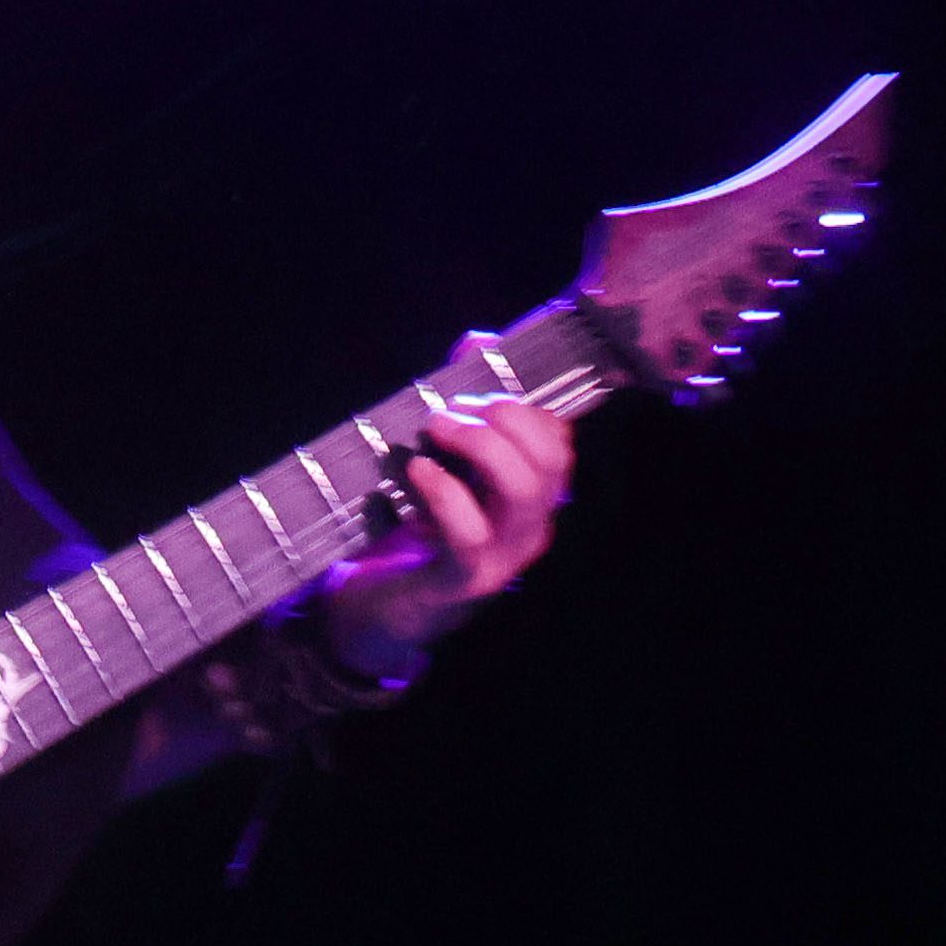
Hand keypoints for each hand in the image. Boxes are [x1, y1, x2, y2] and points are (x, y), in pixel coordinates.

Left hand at [309, 340, 581, 683]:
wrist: (386, 604)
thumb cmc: (420, 524)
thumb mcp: (447, 461)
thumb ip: (464, 404)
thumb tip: (475, 341)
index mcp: (534, 498)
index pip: (559, 443)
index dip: (521, 407)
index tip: (473, 394)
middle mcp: (531, 526)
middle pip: (550, 460)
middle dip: (503, 418)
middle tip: (449, 413)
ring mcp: (505, 556)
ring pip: (522, 489)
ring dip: (478, 445)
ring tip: (435, 431)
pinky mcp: (466, 579)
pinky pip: (469, 531)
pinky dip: (442, 490)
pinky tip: (416, 470)